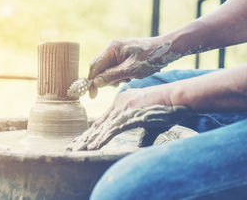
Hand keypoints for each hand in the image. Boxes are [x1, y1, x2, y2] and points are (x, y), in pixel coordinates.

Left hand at [67, 86, 192, 150]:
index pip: (103, 121)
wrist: (176, 100)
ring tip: (79, 149)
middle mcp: (119, 104)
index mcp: (121, 103)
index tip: (82, 141)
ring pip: (102, 127)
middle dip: (86, 137)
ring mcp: (123, 109)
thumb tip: (141, 145)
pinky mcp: (128, 115)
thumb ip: (143, 135)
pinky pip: (112, 129)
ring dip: (90, 140)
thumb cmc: (165, 110)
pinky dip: (102, 139)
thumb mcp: (150, 123)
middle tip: (73, 147)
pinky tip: (94, 146)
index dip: (92, 132)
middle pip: (99, 124)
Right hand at [87, 38, 175, 97]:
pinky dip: (119, 74)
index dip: (92, 82)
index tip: (92, 95)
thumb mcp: (131, 70)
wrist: (168, 48)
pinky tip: (130, 75)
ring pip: (107, 68)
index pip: (94, 67)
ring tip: (128, 78)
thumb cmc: (150, 58)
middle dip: (105, 79)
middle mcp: (112, 47)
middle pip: (99, 68)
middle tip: (118, 84)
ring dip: (113, 78)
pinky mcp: (123, 54)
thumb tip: (95, 83)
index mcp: (112, 48)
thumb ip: (112, 76)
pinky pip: (114, 66)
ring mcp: (117, 50)